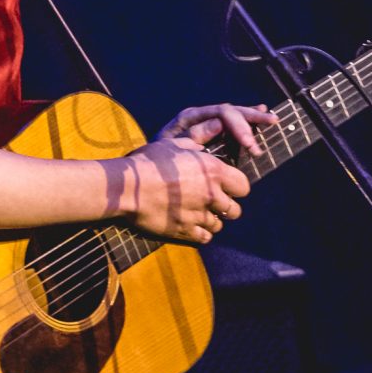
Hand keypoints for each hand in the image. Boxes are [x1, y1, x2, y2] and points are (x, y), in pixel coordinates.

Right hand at [120, 134, 250, 243]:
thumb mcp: (173, 144)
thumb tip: (208, 135)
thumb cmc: (148, 162)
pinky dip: (201, 233)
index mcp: (213, 171)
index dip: (236, 187)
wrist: (127, 187)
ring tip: (198, 213)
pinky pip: (205, 237)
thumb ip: (195, 141)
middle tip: (212, 202)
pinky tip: (191, 225)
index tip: (227, 186)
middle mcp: (211, 195)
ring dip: (211, 220)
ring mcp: (199, 215)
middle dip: (226, 207)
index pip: (244, 186)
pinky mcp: (185, 230)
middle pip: (235, 210)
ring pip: (219, 225)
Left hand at [159, 101, 277, 155]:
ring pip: (234, 113)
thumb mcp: (172, 148)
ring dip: (254, 117)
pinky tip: (261, 114)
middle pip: (231, 111)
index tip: (251, 145)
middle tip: (271, 125)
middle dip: (252, 119)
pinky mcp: (209, 131)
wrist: (146, 167)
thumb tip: (220, 124)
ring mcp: (205, 122)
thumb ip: (194, 135)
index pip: (222, 113)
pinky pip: (232, 122)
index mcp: (191, 117)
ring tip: (272, 119)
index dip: (239, 126)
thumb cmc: (158, 159)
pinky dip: (247, 119)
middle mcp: (200, 116)